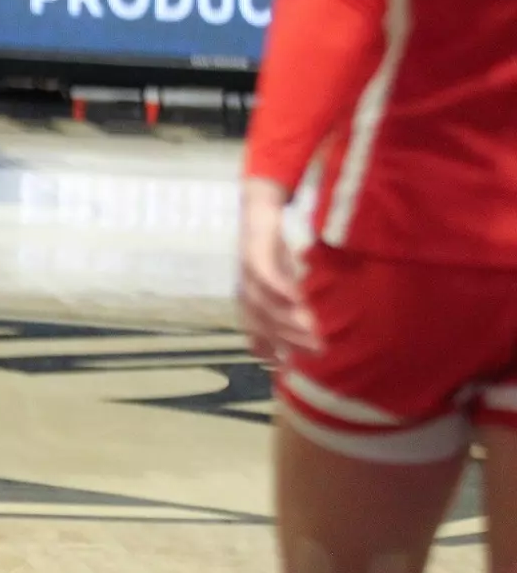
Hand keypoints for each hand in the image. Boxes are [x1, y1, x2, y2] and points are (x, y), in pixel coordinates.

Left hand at [237, 177, 319, 361]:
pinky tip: (300, 299)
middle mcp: (246, 290)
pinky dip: (281, 289)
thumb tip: (326, 330)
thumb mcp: (290, 277)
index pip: (259, 336)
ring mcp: (245, 273)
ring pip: (263, 305)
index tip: (300, 369)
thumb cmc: (280, 245)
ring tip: (316, 332)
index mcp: (252, 301)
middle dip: (292, 341)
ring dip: (288, 320)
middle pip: (264, 325)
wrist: (261, 203)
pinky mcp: (251, 251)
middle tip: (323, 352)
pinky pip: (264, 276)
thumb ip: (301, 303)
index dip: (277, 353)